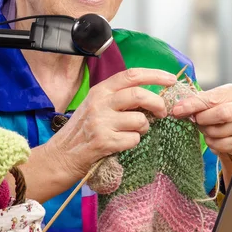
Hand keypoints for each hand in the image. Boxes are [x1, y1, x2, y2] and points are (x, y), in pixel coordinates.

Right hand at [45, 68, 176, 181]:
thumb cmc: (82, 131)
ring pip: (140, 120)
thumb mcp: (95, 106)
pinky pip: (133, 139)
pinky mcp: (104, 141)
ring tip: (132, 133)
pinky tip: (121, 144)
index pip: (131, 75)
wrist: (60, 157)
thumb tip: (150, 96)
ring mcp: (101, 122)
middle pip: (139, 95)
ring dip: (143, 129)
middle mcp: (100, 103)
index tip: (171, 79)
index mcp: (100, 91)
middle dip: (157, 104)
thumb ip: (117, 98)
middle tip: (162, 113)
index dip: (155, 75)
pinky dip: (133, 143)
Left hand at [172, 83, 231, 158]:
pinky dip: (211, 142)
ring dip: (205, 131)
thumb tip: (178, 108)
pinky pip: (219, 145)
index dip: (193, 105)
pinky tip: (213, 136)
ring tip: (206, 126)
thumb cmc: (220, 108)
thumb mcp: (211, 99)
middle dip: (203, 119)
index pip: (212, 99)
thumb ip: (197, 101)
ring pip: (218, 132)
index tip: (177, 110)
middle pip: (221, 114)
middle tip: (196, 119)